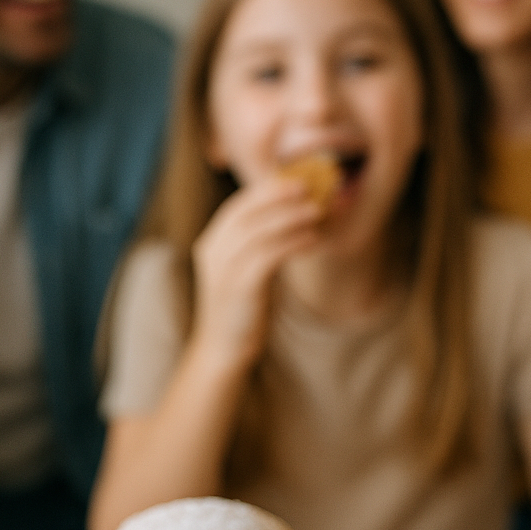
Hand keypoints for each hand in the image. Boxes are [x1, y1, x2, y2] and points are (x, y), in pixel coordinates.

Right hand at [191, 176, 322, 370]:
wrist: (224, 349)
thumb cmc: (242, 308)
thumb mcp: (247, 269)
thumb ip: (260, 243)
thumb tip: (295, 217)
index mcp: (212, 243)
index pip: (238, 205)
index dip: (267, 190)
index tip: (296, 180)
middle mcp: (212, 252)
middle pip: (247, 212)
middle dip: (280, 196)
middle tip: (311, 187)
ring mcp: (223, 270)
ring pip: (258, 231)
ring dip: (291, 217)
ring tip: (318, 211)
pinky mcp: (239, 288)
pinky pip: (269, 257)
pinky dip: (293, 244)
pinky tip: (314, 240)